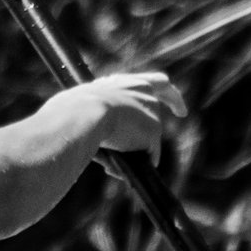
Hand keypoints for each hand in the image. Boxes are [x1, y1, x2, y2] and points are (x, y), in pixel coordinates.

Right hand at [43, 71, 185, 161]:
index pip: (152, 80)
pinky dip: (136, 164)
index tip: (166, 96)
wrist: (82, 115)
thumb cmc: (69, 110)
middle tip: (180, 111)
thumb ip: (90, 112)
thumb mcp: (79, 105)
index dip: (162, 88)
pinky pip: (148, 155)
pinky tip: (118, 169)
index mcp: (124, 82)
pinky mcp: (153, 132)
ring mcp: (151, 112)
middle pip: (165, 96)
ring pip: (149, 134)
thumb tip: (80, 128)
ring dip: (137, 148)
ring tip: (113, 163)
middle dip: (173, 103)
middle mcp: (143, 91)